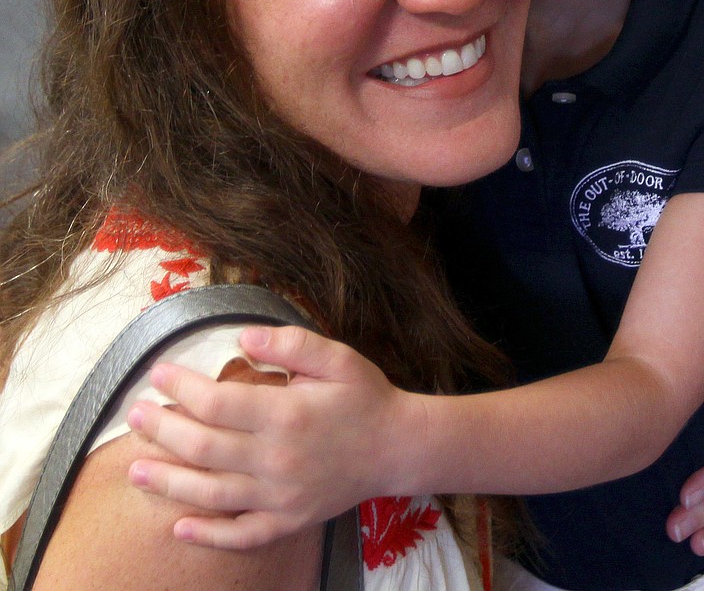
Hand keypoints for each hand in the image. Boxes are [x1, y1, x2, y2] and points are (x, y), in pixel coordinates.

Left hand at [126, 325, 424, 547]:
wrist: (397, 447)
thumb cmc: (364, 395)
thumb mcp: (334, 357)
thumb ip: (289, 343)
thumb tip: (242, 338)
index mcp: (287, 415)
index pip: (218, 403)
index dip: (182, 388)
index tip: (158, 374)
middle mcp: (278, 460)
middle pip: (205, 449)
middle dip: (163, 430)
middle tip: (135, 414)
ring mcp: (281, 497)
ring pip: (212, 495)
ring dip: (169, 482)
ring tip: (135, 468)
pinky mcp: (288, 521)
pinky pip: (241, 536)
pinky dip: (208, 536)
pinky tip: (179, 527)